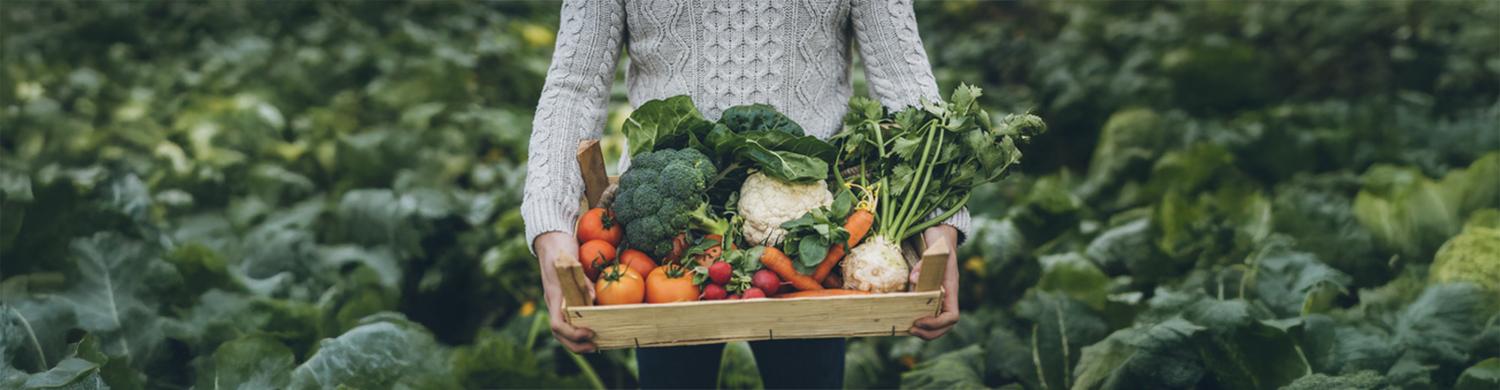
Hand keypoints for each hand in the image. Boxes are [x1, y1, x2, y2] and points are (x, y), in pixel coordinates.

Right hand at [534, 231, 596, 352]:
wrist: (551, 238)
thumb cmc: (559, 248)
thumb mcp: (570, 260)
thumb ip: (580, 279)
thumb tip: (593, 298)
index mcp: (554, 296)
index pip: (557, 325)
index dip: (573, 334)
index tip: (590, 333)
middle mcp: (554, 302)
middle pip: (560, 334)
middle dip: (576, 344)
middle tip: (595, 347)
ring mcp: (558, 302)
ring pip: (563, 330)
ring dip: (578, 341)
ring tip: (596, 344)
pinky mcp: (565, 298)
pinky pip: (570, 319)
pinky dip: (580, 329)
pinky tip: (594, 329)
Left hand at [908, 225, 959, 339]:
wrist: (940, 234)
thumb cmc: (940, 242)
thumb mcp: (936, 248)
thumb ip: (926, 262)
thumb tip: (914, 280)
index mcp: (951, 289)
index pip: (952, 316)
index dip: (937, 324)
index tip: (920, 321)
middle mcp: (946, 296)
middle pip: (945, 326)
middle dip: (929, 332)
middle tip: (911, 329)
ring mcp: (938, 296)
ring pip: (937, 323)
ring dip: (924, 331)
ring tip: (908, 329)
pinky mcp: (928, 294)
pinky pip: (926, 313)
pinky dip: (918, 321)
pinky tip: (904, 320)